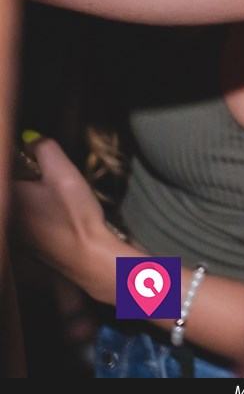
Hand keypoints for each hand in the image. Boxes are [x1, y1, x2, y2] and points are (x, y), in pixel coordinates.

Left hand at [11, 137, 117, 303]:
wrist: (86, 255)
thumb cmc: (75, 215)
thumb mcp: (63, 173)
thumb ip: (45, 149)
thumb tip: (31, 138)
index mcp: (9, 194)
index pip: (8, 165)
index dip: (23, 157)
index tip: (36, 154)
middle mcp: (6, 215)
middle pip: (12, 185)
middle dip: (28, 174)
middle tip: (48, 173)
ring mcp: (12, 231)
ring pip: (17, 201)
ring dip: (32, 192)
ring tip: (55, 193)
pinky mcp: (22, 242)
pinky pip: (22, 217)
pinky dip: (35, 209)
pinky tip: (55, 211)